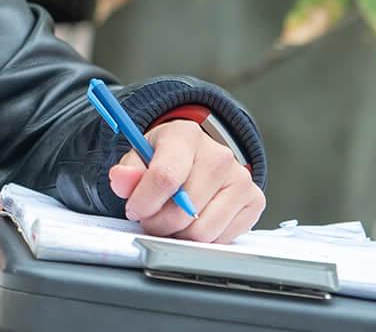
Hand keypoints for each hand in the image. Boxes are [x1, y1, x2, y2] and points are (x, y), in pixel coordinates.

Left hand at [108, 120, 264, 243]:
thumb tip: (120, 179)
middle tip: (151, 218)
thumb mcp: (139, 158)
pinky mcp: (255, 201)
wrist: (196, 156)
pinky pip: (222, 239)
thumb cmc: (165, 158)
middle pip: (184, 210)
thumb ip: (127, 172)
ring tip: (171, 220)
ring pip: (203, 231)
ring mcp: (241, 178)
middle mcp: (220, 155)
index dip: (144, 202)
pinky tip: (194, 222)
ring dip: (179, 234)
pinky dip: (202, 239)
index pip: (165, 176)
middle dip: (159, 222)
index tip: (134, 210)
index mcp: (186, 136)